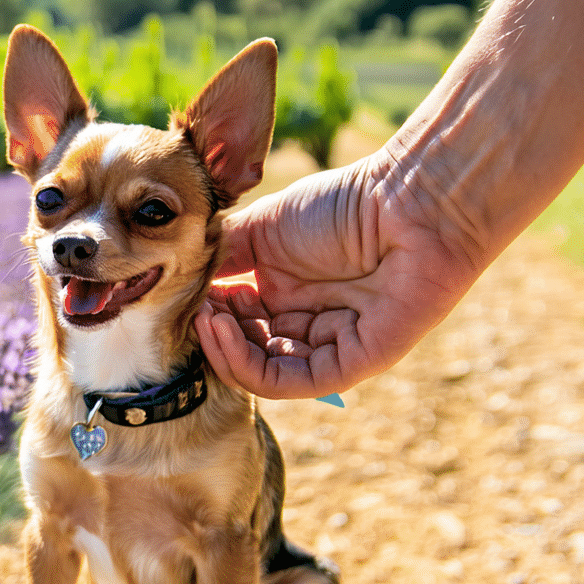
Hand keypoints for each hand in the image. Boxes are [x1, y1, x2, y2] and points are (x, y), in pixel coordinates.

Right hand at [194, 153, 482, 399]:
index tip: (176, 294)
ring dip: (224, 351)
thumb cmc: (341, 204)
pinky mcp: (352, 363)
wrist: (407, 201)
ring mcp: (329, 346)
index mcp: (286, 293)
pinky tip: (225, 329)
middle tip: (189, 311)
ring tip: (204, 319)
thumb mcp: (263, 226)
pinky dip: (249, 364)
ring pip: (262, 372)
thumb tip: (178, 279)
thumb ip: (221, 256)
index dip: (204, 313)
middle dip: (210, 335)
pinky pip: (292, 382)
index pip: (234, 322)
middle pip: (244, 351)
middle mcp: (305, 323)